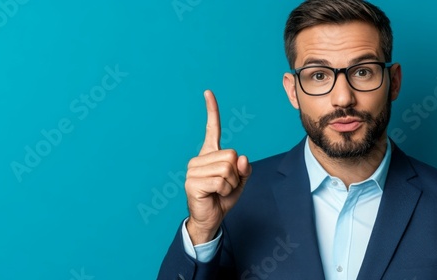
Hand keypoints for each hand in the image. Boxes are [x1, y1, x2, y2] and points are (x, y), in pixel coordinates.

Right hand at [185, 90, 251, 244]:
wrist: (210, 218)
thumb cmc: (222, 198)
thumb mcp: (239, 181)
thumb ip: (244, 169)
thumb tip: (242, 158)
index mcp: (209, 154)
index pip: (212, 129)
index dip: (212, 111)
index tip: (208, 93)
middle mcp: (199, 158)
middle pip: (231, 155)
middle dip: (236, 174)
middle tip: (225, 185)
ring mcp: (193, 169)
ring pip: (227, 169)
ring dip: (230, 183)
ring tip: (219, 190)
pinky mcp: (192, 182)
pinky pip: (221, 181)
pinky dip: (225, 190)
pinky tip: (214, 195)